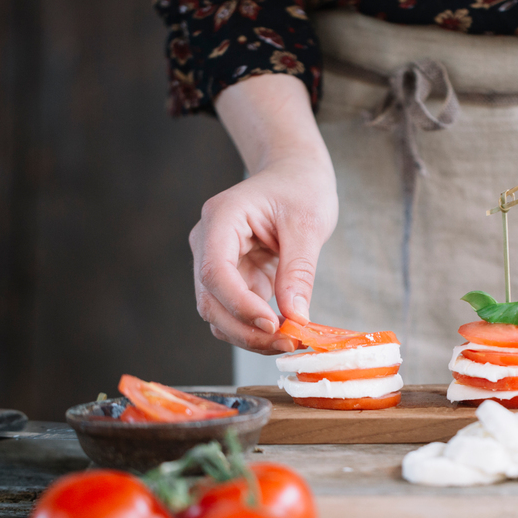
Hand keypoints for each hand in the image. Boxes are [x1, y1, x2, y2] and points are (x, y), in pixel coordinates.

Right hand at [192, 73, 336, 353]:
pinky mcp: (232, 278)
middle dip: (246, 329)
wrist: (294, 174)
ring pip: (218, 313)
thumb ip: (299, 271)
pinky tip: (284, 333)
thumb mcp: (308, 224)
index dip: (240, 305)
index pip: (216, 272)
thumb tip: (296, 317)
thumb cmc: (300, 187)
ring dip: (250, 335)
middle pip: (210, 300)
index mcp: (221, 218)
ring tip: (290, 341)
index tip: (274, 325)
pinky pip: (235, 312)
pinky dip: (256, 328)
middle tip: (288, 343)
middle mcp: (209, 242)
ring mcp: (216, 262)